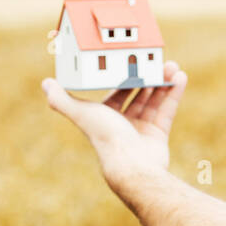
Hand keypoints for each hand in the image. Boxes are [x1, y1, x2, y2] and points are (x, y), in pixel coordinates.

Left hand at [41, 60, 188, 190]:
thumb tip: (46, 83)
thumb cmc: (105, 138)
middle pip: (137, 95)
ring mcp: (141, 130)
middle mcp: (122, 123)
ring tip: (171, 65)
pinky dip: (173, 94)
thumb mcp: (82, 113)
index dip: (124, 77)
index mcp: (104, 117)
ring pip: (154, 101)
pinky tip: (179, 77)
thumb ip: (62, 100)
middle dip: (147, 77)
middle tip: (157, 61)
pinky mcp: (158, 135)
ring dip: (162, 82)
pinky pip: (167, 111)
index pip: (115, 92)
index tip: (133, 61)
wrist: (132, 165)